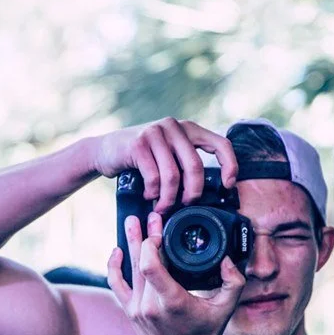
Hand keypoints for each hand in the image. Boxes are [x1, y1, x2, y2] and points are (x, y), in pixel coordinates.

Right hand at [88, 117, 237, 212]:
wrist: (104, 150)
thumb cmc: (141, 158)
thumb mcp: (168, 154)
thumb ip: (186, 163)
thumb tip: (210, 192)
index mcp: (188, 129)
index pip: (220, 143)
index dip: (229, 165)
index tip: (228, 185)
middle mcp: (174, 127)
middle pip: (195, 166)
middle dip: (192, 192)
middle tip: (185, 205)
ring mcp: (155, 133)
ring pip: (173, 175)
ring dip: (169, 198)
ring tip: (163, 207)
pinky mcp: (138, 144)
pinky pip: (154, 177)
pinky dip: (153, 193)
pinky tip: (149, 196)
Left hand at [108, 212, 244, 334]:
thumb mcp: (226, 309)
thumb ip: (233, 282)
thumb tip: (227, 260)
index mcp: (172, 302)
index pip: (151, 267)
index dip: (151, 244)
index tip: (160, 231)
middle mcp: (150, 305)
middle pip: (140, 262)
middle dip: (145, 236)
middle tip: (151, 217)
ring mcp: (137, 309)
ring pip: (129, 270)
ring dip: (132, 244)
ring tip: (133, 222)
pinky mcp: (130, 311)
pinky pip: (116, 284)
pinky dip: (114, 266)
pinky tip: (118, 249)